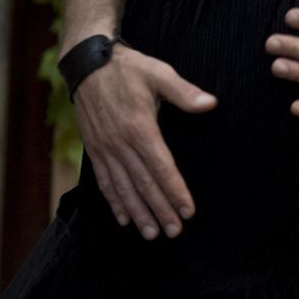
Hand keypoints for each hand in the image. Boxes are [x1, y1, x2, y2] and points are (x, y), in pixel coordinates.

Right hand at [73, 44, 215, 239]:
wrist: (88, 65)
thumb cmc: (129, 68)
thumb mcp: (159, 73)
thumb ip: (184, 92)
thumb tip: (210, 104)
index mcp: (140, 127)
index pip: (161, 167)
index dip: (175, 190)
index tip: (188, 210)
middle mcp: (120, 143)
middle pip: (143, 184)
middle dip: (160, 210)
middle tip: (175, 232)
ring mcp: (105, 149)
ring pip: (123, 188)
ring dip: (138, 213)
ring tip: (152, 234)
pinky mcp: (94, 150)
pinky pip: (105, 182)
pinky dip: (114, 202)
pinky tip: (124, 219)